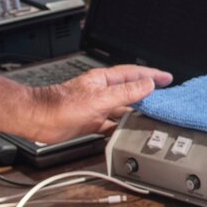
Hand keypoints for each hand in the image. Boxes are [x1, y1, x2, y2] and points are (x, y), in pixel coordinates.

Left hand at [0, 61, 172, 142]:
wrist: (39, 119)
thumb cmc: (61, 105)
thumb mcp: (99, 98)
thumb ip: (125, 92)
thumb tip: (147, 85)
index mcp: (104, 81)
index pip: (134, 74)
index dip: (152, 75)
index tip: (167, 78)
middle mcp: (101, 92)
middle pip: (130, 91)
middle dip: (148, 93)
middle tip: (165, 97)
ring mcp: (96, 107)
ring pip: (122, 108)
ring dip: (136, 112)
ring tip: (152, 116)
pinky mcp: (90, 121)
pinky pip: (111, 123)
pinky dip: (121, 127)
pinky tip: (128, 132)